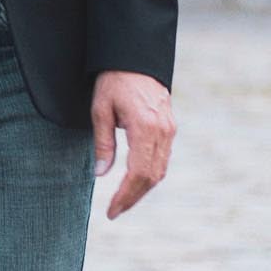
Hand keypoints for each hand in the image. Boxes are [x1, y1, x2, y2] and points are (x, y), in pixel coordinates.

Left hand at [90, 70, 174, 218]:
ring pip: (160, 170)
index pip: (138, 173)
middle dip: (133, 197)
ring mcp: (170, 130)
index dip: (126, 195)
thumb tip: (100, 174)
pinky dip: (149, 175)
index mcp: (145, 127)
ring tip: (122, 201)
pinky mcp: (170, 128)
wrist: (135, 58)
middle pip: (152, 177)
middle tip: (114, 211)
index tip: (112, 210)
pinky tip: (134, 182)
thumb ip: (102, 143)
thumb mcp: (100, 110)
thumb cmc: (113, 81)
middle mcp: (163, 131)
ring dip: (142, 189)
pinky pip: (162, 159)